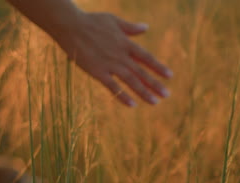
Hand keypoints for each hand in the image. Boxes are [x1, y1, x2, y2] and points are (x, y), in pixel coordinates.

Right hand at [49, 12, 172, 106]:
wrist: (70, 25)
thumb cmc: (91, 21)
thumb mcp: (114, 20)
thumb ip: (131, 28)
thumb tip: (146, 28)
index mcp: (126, 43)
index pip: (146, 57)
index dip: (158, 67)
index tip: (170, 76)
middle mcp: (121, 55)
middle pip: (141, 72)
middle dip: (155, 84)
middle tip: (167, 95)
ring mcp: (110, 64)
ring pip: (131, 81)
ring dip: (143, 92)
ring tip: (155, 102)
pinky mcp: (97, 72)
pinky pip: (113, 86)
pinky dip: (123, 96)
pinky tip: (132, 105)